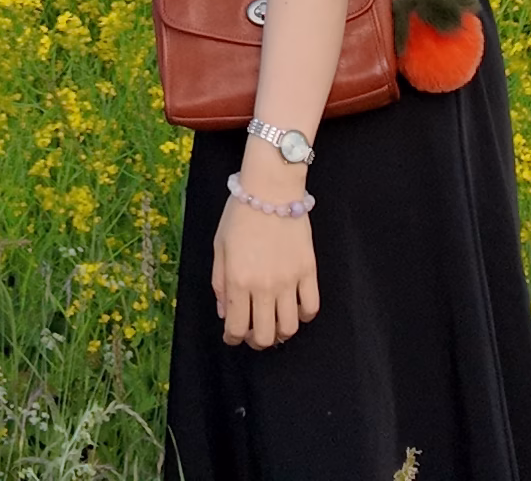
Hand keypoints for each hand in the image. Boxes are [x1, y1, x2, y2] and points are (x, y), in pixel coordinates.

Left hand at [211, 162, 321, 347]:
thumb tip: (225, 313)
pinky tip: (296, 309)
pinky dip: (303, 316)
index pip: (236, 328)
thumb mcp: (219, 247)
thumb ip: (219, 283)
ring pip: (289, 327)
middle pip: (264, 335)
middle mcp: (263, 286)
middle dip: (256, 341)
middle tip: (254, 333)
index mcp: (237, 280)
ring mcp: (289, 280)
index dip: (233, 339)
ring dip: (281, 333)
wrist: (271, 189)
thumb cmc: (240, 214)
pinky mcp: (309, 271)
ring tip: (275, 323)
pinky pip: (311, 307)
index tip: (233, 336)